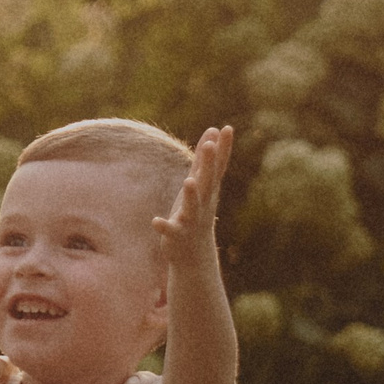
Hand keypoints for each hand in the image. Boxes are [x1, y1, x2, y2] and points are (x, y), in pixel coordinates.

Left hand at [153, 124, 233, 271]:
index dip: (223, 149)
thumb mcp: (201, 184)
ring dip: (191, 194)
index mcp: (209, 190)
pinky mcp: (176, 235)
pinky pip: (170, 230)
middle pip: (207, 182)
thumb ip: (205, 158)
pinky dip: (164, 226)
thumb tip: (213, 129)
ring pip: (192, 206)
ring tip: (189, 181)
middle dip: (208, 164)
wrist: (194, 254)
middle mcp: (203, 203)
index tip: (228, 129)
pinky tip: (155, 221)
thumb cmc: (197, 212)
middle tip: (210, 145)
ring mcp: (191, 219)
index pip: (218, 167)